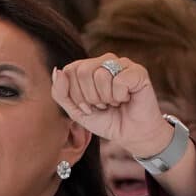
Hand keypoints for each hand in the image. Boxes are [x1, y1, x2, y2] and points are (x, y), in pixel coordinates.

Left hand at [51, 53, 171, 157]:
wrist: (130, 135)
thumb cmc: (105, 120)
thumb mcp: (75, 111)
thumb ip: (61, 93)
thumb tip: (57, 71)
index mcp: (88, 67)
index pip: (69, 71)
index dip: (76, 95)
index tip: (88, 107)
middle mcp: (105, 61)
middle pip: (83, 71)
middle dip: (90, 97)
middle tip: (102, 105)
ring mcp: (122, 64)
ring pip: (101, 75)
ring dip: (106, 98)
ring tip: (115, 103)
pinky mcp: (138, 71)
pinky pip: (119, 80)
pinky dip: (120, 96)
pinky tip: (127, 99)